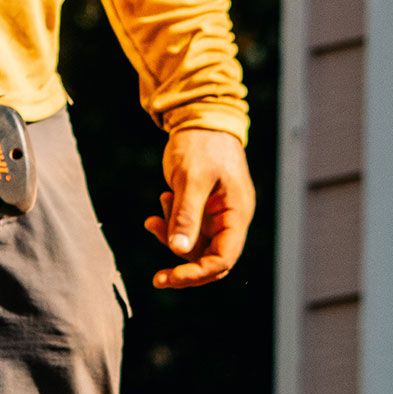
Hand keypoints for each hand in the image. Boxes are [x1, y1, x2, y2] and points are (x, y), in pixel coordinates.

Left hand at [144, 128, 254, 288]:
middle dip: (184, 267)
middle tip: (158, 278)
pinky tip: (161, 202)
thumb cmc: (201, 143)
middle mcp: (230, 218)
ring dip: (173, 237)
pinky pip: (188, 227)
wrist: (199, 116)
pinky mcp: (202, 206)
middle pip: (211, 259)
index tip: (171, 276)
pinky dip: (171, 222)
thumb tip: (179, 251)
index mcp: (237, 213)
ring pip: (196, 244)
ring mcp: (217, 213)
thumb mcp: (192, 178)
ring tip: (155, 215)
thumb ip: (187, 214)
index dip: (199, 273)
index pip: (223, 258)